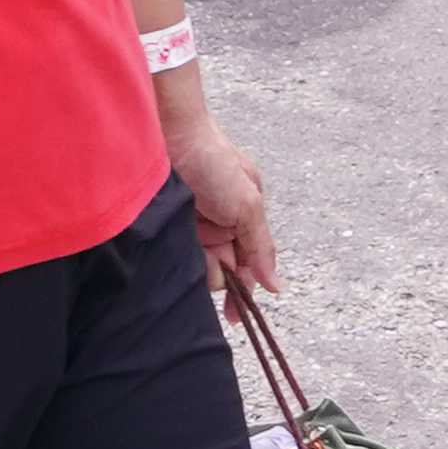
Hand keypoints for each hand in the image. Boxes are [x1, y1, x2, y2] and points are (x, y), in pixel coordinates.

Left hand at [168, 112, 279, 296]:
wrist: (171, 133)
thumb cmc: (215, 162)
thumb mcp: (247, 204)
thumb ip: (261, 247)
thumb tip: (277, 286)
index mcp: (247, 216)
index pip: (250, 263)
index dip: (244, 288)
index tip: (234, 315)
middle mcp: (223, 222)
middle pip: (225, 267)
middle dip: (219, 273)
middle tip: (211, 262)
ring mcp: (196, 223)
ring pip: (202, 264)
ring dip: (199, 264)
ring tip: (192, 240)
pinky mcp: (172, 222)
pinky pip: (180, 252)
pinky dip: (180, 256)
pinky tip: (178, 249)